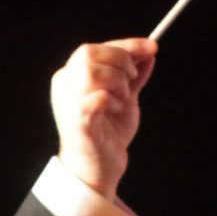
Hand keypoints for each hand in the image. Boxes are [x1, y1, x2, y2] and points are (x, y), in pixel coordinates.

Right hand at [51, 38, 156, 199]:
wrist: (100, 170)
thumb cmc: (108, 135)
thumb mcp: (125, 99)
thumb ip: (133, 76)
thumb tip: (148, 53)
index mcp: (71, 78)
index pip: (94, 48)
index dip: (126, 45)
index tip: (152, 46)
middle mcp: (64, 86)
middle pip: (89, 53)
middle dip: (120, 61)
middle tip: (133, 80)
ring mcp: (68, 103)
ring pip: (92, 71)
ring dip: (117, 82)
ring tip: (122, 100)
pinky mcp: (78, 120)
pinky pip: (97, 97)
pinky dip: (112, 100)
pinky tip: (114, 111)